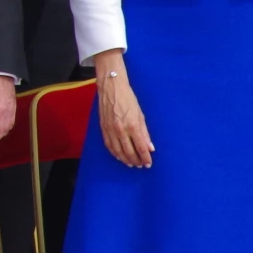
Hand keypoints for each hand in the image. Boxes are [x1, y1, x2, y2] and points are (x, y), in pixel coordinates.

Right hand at [93, 52, 151, 166]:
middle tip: (141, 165)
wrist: (111, 87)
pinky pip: (109, 145)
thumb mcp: (140, 114)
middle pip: (129, 152)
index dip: (145, 158)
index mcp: (133, 126)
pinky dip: (114, 153)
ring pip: (118, 151)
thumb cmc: (128, 98)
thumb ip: (145, 133)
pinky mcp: (103, 128)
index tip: (149, 163)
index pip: (141, 148)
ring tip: (131, 164)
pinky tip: (119, 156)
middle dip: (136, 161)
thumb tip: (150, 147)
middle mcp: (121, 130)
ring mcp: (110, 130)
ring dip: (125, 160)